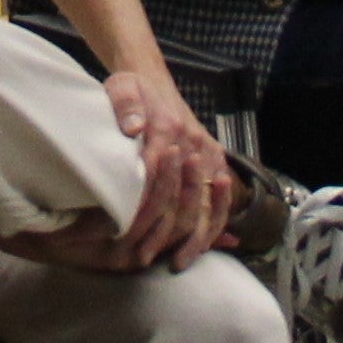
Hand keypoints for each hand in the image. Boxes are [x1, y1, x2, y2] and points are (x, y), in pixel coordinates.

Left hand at [102, 68, 235, 270]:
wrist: (153, 81)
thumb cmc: (133, 89)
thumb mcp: (122, 87)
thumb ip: (125, 105)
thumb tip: (133, 128)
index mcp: (170, 130)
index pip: (161, 177)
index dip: (147, 208)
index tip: (132, 233)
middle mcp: (194, 146)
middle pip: (190, 198)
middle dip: (172, 233)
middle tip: (149, 258)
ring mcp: (208, 155)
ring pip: (210, 205)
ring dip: (198, 236)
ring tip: (180, 261)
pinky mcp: (214, 161)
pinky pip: (219, 199)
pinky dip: (213, 224)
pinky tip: (204, 246)